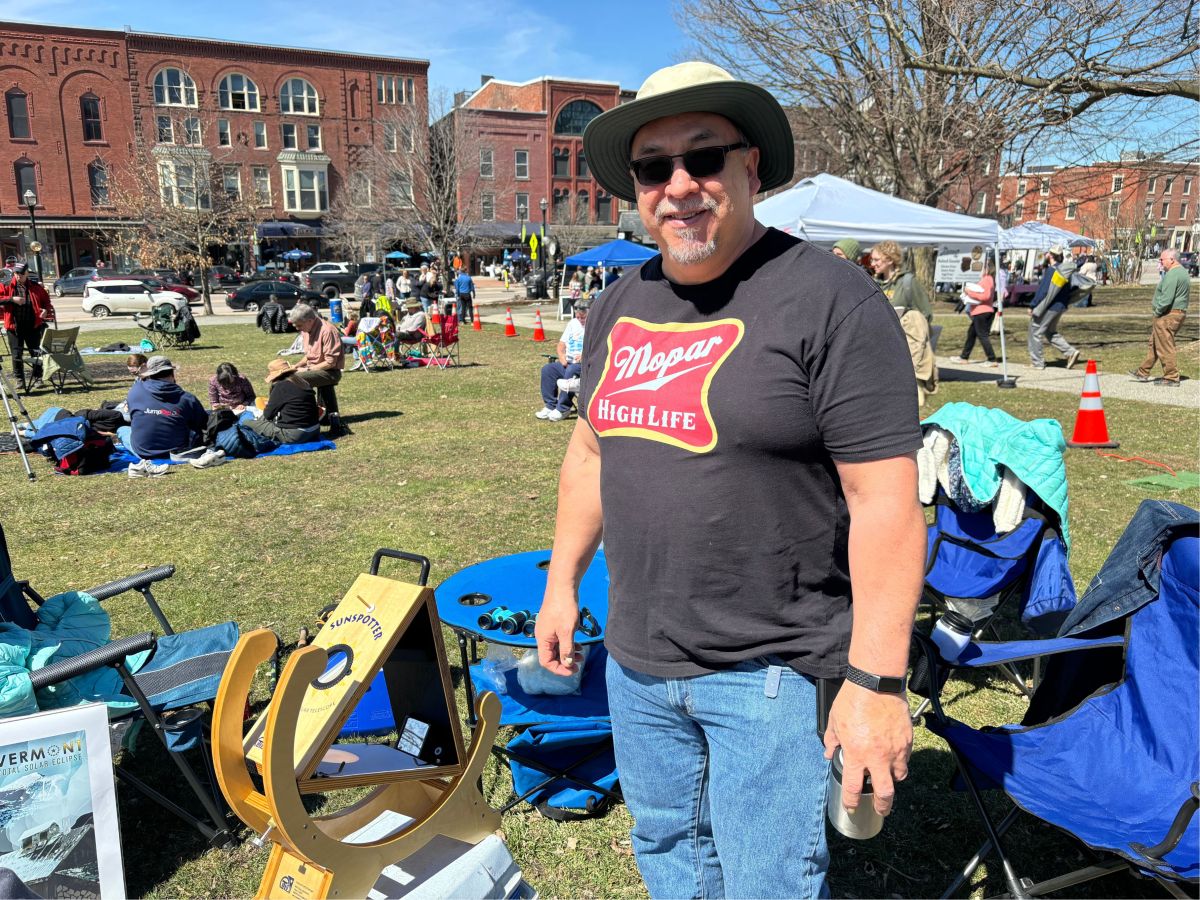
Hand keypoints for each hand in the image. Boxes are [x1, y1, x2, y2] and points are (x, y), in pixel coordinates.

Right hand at [535, 593, 579, 675]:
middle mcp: (542, 636)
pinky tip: (578, 644)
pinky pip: (559, 639)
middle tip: (579, 664)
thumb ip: (567, 649)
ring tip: (581, 654)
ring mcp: (548, 629)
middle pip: (551, 656)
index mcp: (542, 639)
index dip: (559, 669)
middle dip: (565, 662)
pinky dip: (568, 644)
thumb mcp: (567, 631)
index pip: (546, 662)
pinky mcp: (553, 623)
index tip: (573, 670)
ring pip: (556, 647)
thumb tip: (567, 663)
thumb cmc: (564, 609)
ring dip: (568, 653)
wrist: (563, 587)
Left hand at [823, 681, 911, 816]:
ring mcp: (895, 750)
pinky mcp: (908, 741)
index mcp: (856, 754)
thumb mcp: (835, 720)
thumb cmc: (853, 699)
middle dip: (882, 806)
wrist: (876, 683)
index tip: (851, 806)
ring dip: (893, 781)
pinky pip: (906, 759)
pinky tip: (894, 756)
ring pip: (899, 777)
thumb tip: (829, 753)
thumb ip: (832, 740)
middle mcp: (878, 757)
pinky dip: (900, 762)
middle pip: (885, 793)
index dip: (852, 801)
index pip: (854, 788)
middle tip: (880, 809)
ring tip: (888, 778)